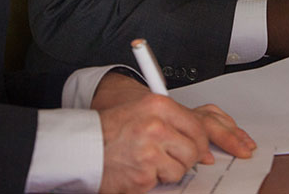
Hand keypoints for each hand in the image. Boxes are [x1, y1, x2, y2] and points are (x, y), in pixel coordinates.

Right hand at [95, 75, 255, 193]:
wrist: (81, 146)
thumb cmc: (110, 129)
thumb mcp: (142, 112)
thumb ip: (172, 123)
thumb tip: (204, 146)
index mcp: (158, 106)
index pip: (199, 125)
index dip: (203, 141)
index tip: (208, 149)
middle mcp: (156, 126)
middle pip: (194, 149)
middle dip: (186, 158)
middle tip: (170, 158)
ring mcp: (150, 152)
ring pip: (181, 169)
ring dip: (167, 171)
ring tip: (146, 162)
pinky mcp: (143, 175)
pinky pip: (161, 182)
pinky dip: (150, 181)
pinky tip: (136, 171)